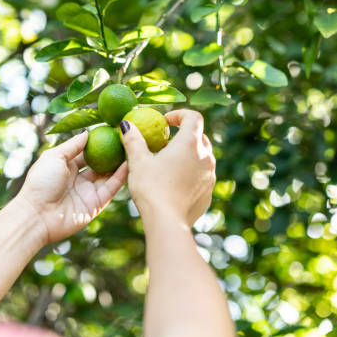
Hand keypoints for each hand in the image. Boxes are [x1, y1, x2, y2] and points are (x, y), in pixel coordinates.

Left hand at [18, 130, 127, 243]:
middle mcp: (78, 179)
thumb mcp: (54, 157)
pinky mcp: (96, 204)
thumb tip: (87, 132)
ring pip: (108, 175)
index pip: (86, 152)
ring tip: (133, 147)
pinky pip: (111, 188)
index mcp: (66, 166)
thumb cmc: (41, 182)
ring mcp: (88, 192)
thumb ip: (72, 145)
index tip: (111, 130)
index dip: (98, 142)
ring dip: (120, 163)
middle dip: (112, 152)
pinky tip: (130, 162)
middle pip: (100, 163)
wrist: (37, 215)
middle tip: (127, 138)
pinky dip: (120, 176)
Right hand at [120, 109, 215, 226]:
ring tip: (167, 165)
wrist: (167, 222)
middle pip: (199, 136)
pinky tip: (173, 184)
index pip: (193, 117)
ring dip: (187, 156)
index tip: (165, 122)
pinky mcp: (209, 191)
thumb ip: (133, 140)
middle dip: (182, 136)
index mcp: (190, 143)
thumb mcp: (138, 162)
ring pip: (201, 157)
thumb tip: (126, 125)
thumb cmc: (151, 188)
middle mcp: (206, 157)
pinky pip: (201, 175)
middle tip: (163, 145)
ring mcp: (210, 175)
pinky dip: (190, 173)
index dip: (179, 115)